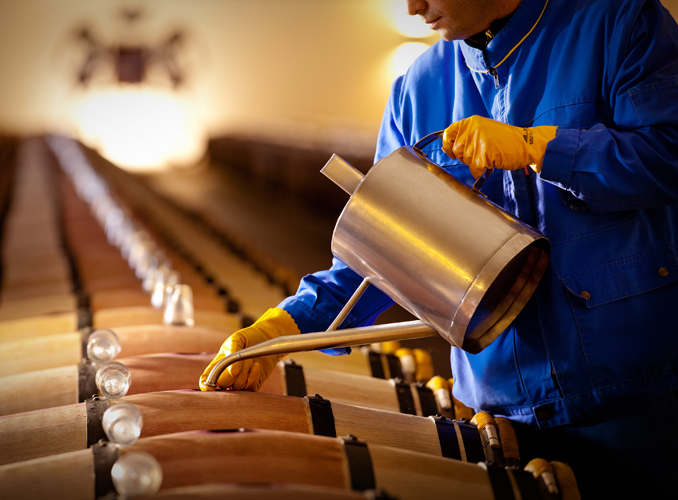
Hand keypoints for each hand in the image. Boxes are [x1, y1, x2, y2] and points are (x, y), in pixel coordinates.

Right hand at [199, 308, 299, 390]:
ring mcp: (240, 381)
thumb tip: (233, 373)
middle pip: (223, 384)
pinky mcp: (253, 384)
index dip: (206, 386)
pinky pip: (250, 389)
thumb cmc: (248, 337)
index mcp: (218, 364)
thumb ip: (232, 354)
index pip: (206, 380)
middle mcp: (227, 375)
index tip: (211, 387)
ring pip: (238, 387)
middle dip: (232, 372)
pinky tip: (256, 365)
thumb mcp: (236, 339)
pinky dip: (253, 377)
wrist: (266, 337)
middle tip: (242, 358)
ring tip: (250, 358)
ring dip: (245, 372)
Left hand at [442, 115, 556, 178]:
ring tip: (489, 155)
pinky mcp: (484, 154)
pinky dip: (480, 171)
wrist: (526, 144)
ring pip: (466, 161)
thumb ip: (468, 135)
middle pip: (457, 151)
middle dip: (465, 156)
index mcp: (471, 122)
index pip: (448, 133)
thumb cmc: (505, 139)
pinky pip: (474, 169)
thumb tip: (450, 146)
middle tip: (481, 153)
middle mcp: (472, 129)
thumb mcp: (483, 129)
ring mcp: (477, 141)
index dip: (447, 145)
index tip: (451, 151)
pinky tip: (490, 164)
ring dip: (476, 163)